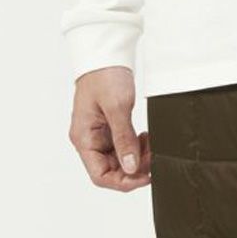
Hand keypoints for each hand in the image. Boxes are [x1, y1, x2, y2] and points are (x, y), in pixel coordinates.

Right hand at [68, 66, 150, 191]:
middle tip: (153, 156)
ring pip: (121, 162)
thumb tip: (131, 167)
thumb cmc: (104, 75)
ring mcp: (100, 137)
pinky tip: (146, 139)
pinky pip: (125, 149)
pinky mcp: (110, 130)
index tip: (145, 176)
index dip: (123, 182)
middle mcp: (89, 141)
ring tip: (150, 144)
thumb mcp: (117, 107)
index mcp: (84, 139)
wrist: (105, 55)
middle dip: (135, 169)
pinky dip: (138, 148)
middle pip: (112, 172)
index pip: (100, 176)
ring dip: (139, 158)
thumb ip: (124, 139)